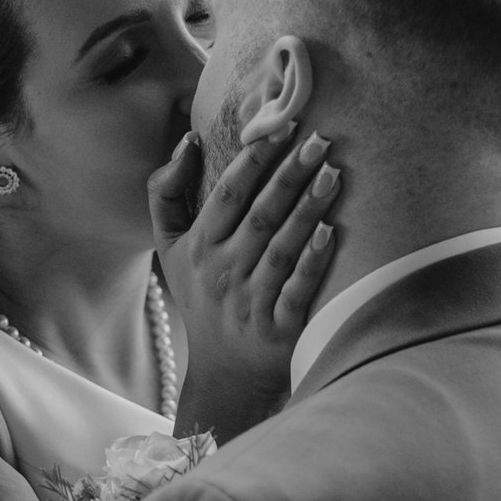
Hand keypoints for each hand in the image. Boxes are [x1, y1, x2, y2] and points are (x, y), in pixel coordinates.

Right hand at [147, 119, 340, 438]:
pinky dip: (312, 263)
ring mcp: (251, 301)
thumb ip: (167, 193)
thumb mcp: (169, 247)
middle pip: (260, 215)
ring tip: (333, 174)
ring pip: (281, 248)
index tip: (281, 128)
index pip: (228, 194)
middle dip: (290, 175)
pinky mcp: (279, 328)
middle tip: (320, 140)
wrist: (225, 372)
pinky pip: (297, 291)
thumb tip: (188, 140)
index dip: (254, 160)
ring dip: (308, 210)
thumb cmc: (202, 296)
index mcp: (198, 247)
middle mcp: (223, 272)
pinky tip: (333, 233)